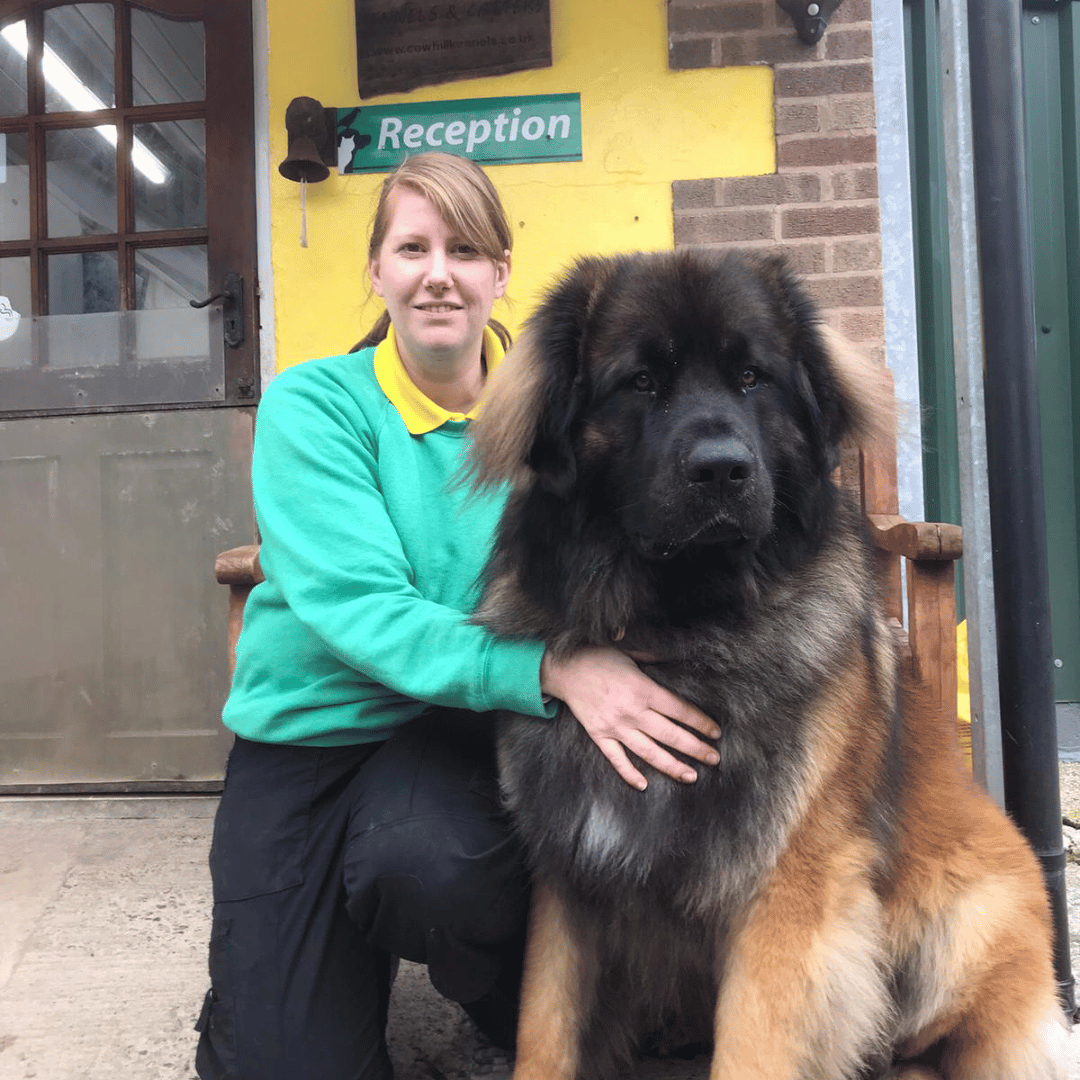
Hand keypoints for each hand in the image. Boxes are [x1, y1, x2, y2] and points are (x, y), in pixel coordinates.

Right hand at [539, 646, 720, 789]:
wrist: (565, 669)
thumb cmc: (598, 657)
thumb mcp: (629, 652)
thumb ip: (653, 658)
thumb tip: (676, 658)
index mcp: (643, 689)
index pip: (679, 711)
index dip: (700, 723)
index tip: (715, 733)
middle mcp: (632, 711)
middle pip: (670, 735)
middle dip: (695, 748)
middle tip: (714, 759)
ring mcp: (615, 726)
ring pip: (649, 752)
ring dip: (672, 766)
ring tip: (691, 776)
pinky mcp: (599, 735)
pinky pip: (616, 759)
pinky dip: (629, 774)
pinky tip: (643, 785)